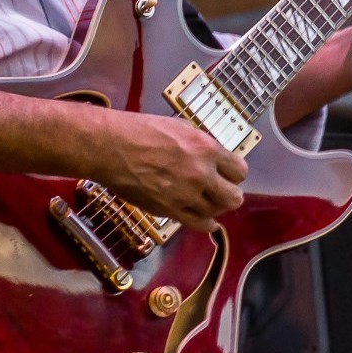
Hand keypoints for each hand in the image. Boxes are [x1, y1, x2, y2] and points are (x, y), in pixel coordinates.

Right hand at [92, 112, 247, 230]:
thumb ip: (202, 145)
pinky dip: (206, 224)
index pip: (239, 171)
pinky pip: (199, 225)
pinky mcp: (171, 211)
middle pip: (234, 197)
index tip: (228, 173)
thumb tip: (213, 156)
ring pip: (217, 212)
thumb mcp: (181, 127)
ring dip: (214, 207)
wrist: (112, 149)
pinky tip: (207, 221)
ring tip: (207, 201)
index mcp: (206, 150)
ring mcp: (186, 196)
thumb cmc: (142, 131)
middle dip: (230, 193)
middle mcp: (201, 175)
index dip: (234, 173)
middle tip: (221, 190)